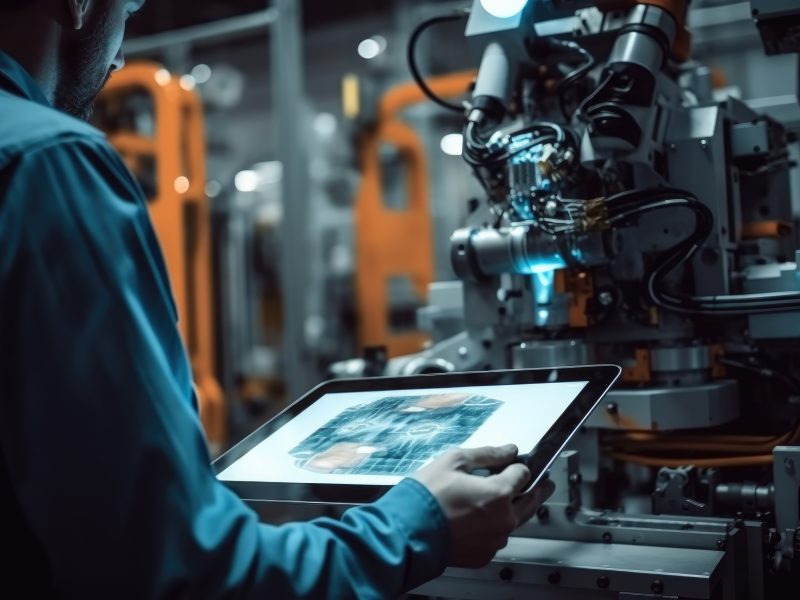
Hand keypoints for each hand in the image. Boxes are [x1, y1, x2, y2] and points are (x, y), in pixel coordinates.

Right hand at [411, 445, 555, 567]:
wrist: (407, 531)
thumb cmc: (426, 496)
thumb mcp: (454, 460)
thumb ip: (487, 454)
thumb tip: (509, 450)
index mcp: (499, 494)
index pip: (523, 474)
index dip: (518, 466)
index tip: (517, 464)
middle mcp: (503, 520)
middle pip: (530, 501)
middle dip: (537, 490)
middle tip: (545, 484)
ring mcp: (494, 540)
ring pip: (512, 521)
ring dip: (512, 510)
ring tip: (506, 501)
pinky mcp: (483, 555)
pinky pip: (495, 537)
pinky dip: (492, 527)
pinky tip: (478, 519)